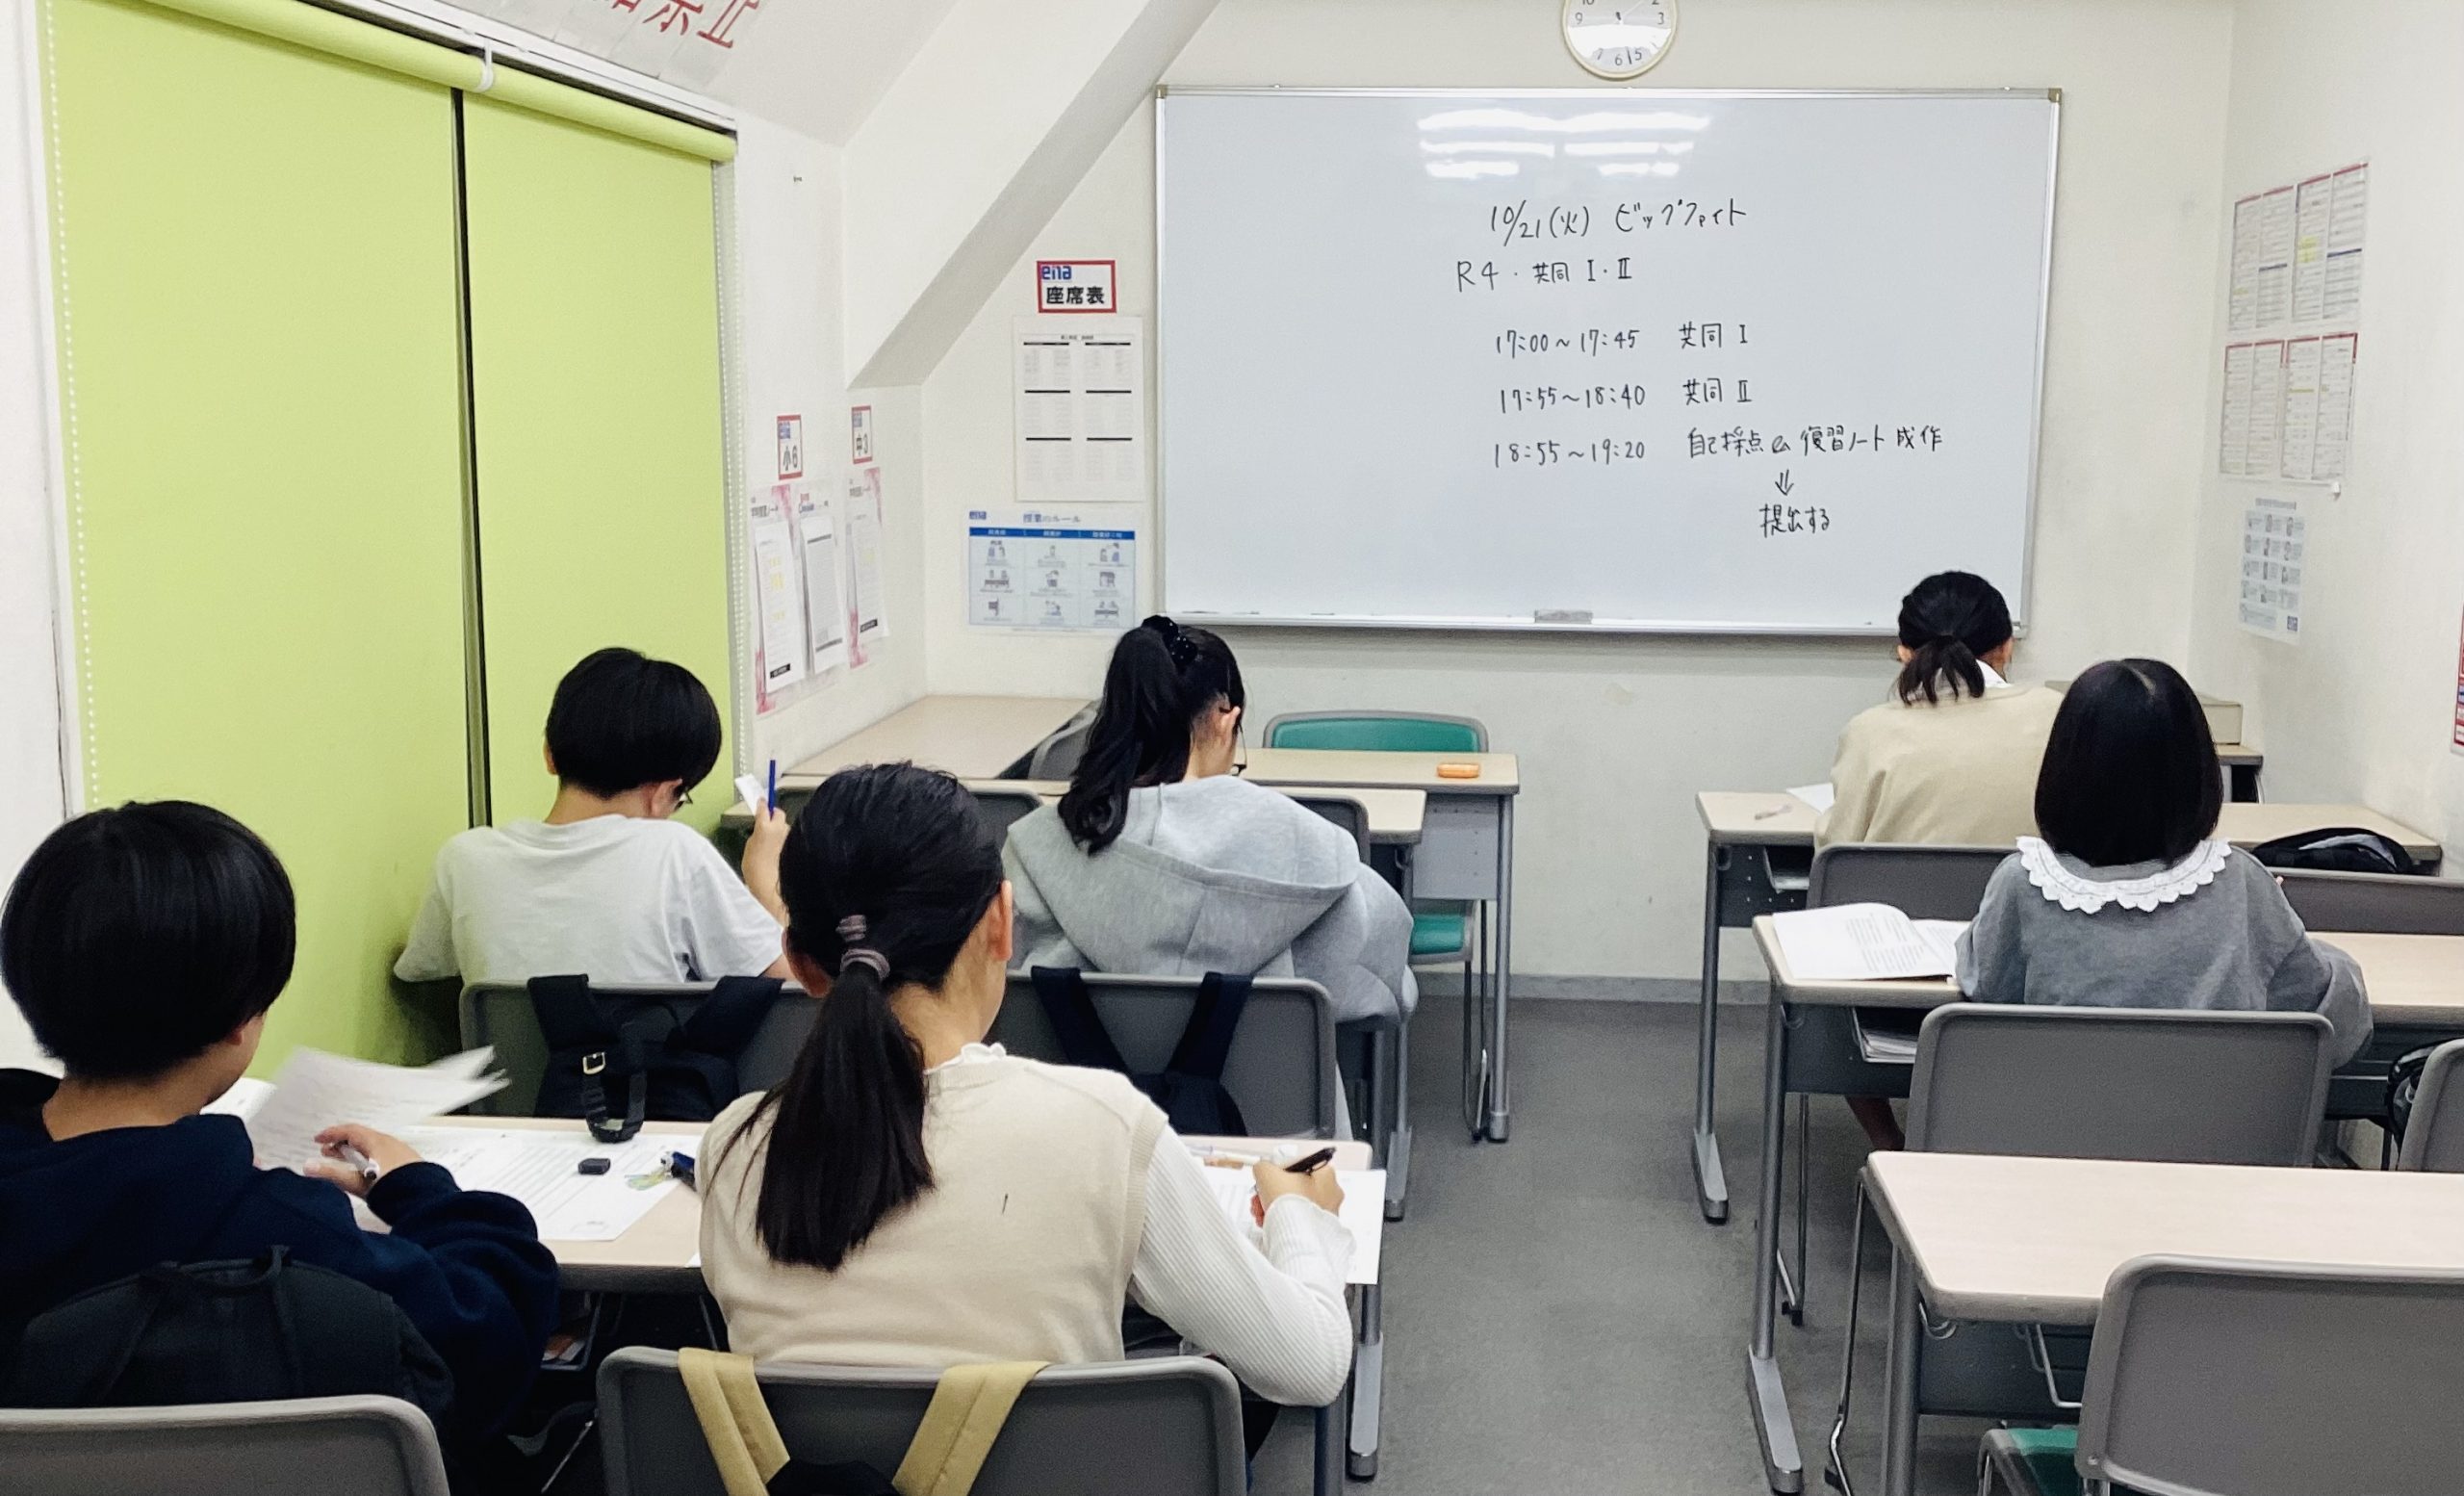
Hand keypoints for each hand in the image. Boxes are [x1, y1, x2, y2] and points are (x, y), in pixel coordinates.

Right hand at [306, 1124, 421, 1196]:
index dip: (332, 1134)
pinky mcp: (408, 1165)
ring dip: (355, 1152)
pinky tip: (366, 1172)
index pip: (351, 1131)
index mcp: (378, 1143)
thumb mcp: (357, 1182)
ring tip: (343, 1162)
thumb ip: (332, 1175)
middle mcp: (391, 1144)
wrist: (424, 1199)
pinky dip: (369, 1158)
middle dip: (342, 1143)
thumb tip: (308, 1167)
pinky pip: (384, 1154)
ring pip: (373, 1147)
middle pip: (362, 1138)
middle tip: (326, 1151)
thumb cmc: (392, 1189)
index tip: (318, 1139)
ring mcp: (401, 1153)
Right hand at [742, 804, 790, 922]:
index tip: (762, 801)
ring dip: (781, 830)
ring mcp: (790, 837)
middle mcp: (780, 829)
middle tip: (767, 821)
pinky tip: (781, 850)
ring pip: (786, 826)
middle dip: (774, 815)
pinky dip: (786, 840)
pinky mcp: (796, 845)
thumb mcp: (749, 847)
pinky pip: (791, 837)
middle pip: (779, 813)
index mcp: (764, 827)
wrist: (769, 885)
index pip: (764, 808)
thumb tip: (762, 828)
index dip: (762, 804)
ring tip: (773, 842)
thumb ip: (757, 833)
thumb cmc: (756, 870)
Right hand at [1252, 1158, 1343, 1222]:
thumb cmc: (1290, 1204)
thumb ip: (1263, 1167)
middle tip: (1261, 1197)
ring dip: (1275, 1206)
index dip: (1277, 1171)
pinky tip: (1270, 1223)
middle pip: (1295, 1186)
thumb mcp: (1267, 1173)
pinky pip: (1299, 1221)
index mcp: (1326, 1173)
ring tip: (1262, 1212)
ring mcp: (1327, 1213)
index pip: (1297, 1165)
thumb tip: (1261, 1169)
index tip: (1267, 1178)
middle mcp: (1332, 1193)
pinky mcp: (1320, 1230)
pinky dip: (1283, 1220)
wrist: (1295, 1235)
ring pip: (1295, 1204)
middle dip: (1273, 1192)